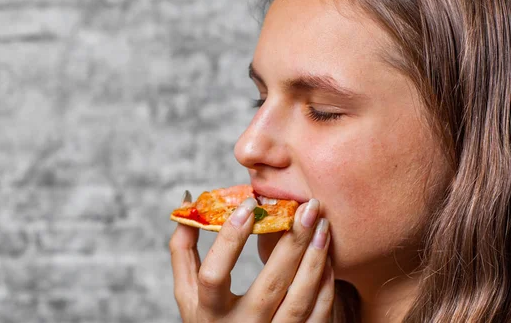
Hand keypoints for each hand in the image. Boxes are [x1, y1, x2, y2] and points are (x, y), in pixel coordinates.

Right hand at [170, 197, 334, 321]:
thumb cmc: (208, 317)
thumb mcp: (187, 291)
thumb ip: (183, 248)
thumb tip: (188, 199)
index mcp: (209, 312)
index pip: (214, 276)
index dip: (229, 240)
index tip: (249, 204)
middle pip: (270, 285)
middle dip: (291, 242)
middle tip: (307, 207)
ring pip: (299, 300)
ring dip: (314, 259)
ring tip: (323, 225)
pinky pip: (317, 315)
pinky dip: (325, 286)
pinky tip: (327, 257)